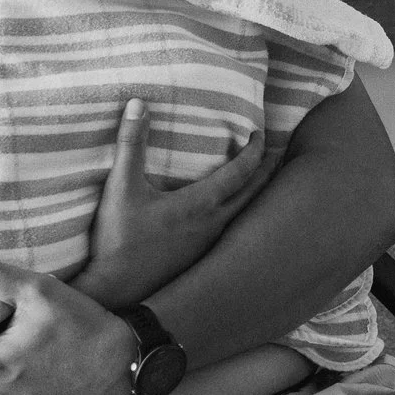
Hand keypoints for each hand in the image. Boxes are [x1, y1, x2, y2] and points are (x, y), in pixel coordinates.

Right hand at [70, 98, 274, 311]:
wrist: (116, 292)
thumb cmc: (119, 241)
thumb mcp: (122, 187)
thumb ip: (131, 143)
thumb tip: (138, 102)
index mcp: (202, 205)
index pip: (241, 173)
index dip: (254, 151)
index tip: (259, 134)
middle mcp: (215, 226)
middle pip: (255, 194)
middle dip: (268, 171)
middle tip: (277, 153)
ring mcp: (210, 246)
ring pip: (247, 215)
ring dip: (257, 194)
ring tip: (262, 180)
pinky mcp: (201, 259)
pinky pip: (234, 231)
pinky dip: (244, 214)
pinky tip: (232, 214)